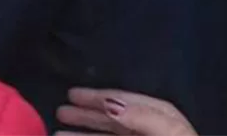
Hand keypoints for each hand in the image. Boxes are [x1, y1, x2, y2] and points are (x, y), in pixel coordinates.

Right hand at [58, 88, 196, 135]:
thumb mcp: (170, 133)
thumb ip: (144, 117)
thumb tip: (112, 103)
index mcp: (161, 120)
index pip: (126, 102)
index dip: (99, 97)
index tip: (72, 94)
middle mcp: (149, 135)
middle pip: (113, 121)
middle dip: (86, 115)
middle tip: (60, 111)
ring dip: (82, 135)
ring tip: (57, 133)